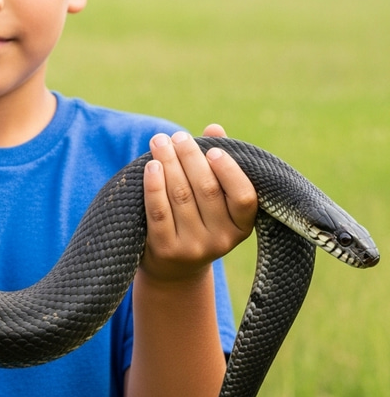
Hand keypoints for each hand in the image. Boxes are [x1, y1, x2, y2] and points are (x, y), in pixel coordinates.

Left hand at [139, 125, 256, 282]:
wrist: (173, 268)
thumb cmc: (198, 219)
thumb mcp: (215, 199)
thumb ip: (218, 164)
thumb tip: (214, 128)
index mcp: (242, 226)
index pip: (244, 197)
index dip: (229, 171)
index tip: (213, 149)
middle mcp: (221, 240)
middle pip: (206, 190)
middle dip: (190, 157)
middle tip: (177, 137)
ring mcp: (193, 247)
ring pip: (181, 196)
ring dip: (168, 163)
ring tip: (159, 141)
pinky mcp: (166, 249)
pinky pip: (159, 212)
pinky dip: (154, 185)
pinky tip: (151, 166)